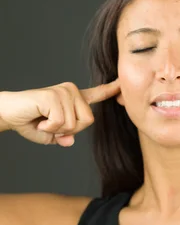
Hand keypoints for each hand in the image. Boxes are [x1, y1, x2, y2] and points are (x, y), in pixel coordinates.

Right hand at [0, 78, 120, 145]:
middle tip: (51, 125)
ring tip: (43, 121)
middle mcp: (71, 91)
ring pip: (74, 123)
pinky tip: (39, 120)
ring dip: (57, 129)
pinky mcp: (53, 95)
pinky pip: (61, 122)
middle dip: (71, 130)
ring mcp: (63, 91)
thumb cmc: (30, 122)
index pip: (97, 94)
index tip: (122, 84)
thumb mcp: (52, 134)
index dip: (110, 91)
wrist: (8, 114)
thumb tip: (69, 140)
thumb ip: (65, 136)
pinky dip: (48, 127)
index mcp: (74, 99)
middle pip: (88, 120)